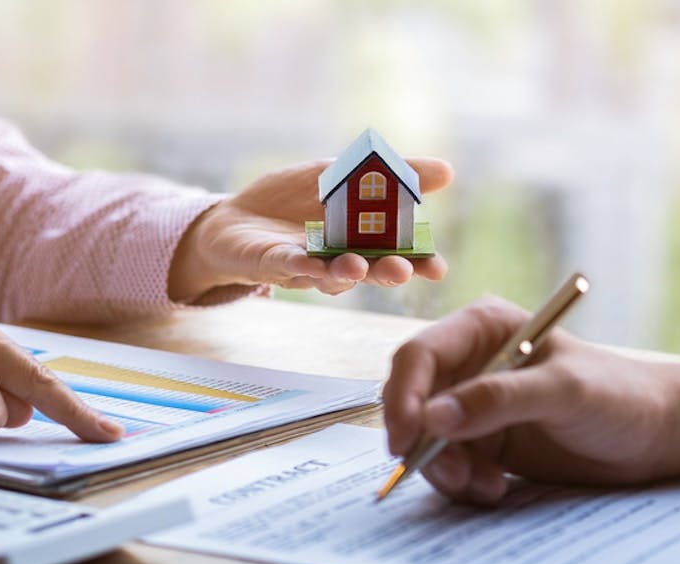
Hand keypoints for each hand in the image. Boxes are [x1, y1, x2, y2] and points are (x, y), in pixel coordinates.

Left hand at [168, 158, 452, 300]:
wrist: (231, 216)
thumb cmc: (288, 200)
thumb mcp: (340, 175)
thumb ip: (388, 175)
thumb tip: (448, 171)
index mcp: (359, 241)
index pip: (395, 254)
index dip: (417, 263)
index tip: (438, 268)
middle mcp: (337, 261)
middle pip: (368, 271)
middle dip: (387, 272)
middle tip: (406, 270)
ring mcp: (305, 267)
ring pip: (330, 276)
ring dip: (346, 273)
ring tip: (359, 267)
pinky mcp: (271, 264)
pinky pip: (289, 267)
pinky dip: (303, 266)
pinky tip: (314, 263)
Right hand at [382, 296, 679, 503]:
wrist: (653, 435)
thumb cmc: (618, 394)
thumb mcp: (562, 391)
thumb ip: (498, 399)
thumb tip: (433, 417)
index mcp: (482, 328)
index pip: (420, 356)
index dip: (404, 396)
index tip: (405, 438)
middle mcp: (469, 362)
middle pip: (413, 400)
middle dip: (423, 441)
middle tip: (451, 473)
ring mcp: (472, 403)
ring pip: (425, 438)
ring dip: (444, 467)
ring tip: (486, 485)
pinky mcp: (481, 439)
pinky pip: (447, 462)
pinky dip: (462, 481)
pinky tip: (495, 487)